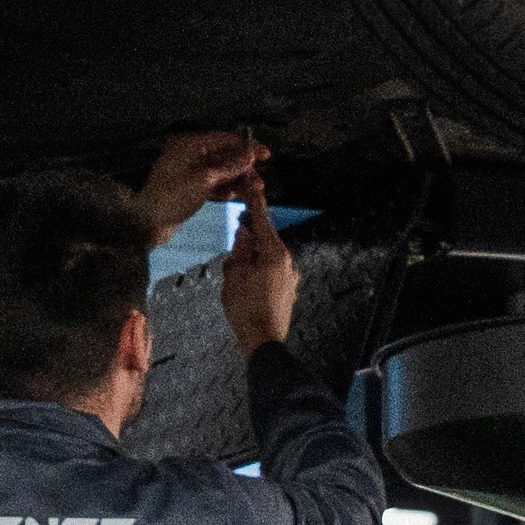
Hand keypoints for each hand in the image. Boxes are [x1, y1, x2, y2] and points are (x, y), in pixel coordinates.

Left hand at [136, 127, 265, 242]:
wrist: (148, 223)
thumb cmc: (173, 197)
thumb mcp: (203, 180)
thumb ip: (228, 167)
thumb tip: (251, 155)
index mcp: (190, 145)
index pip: (225, 139)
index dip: (247, 147)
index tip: (266, 156)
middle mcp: (191, 154)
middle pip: (225, 156)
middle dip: (243, 169)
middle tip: (259, 183)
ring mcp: (191, 172)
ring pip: (221, 172)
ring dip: (238, 181)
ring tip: (254, 192)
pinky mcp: (191, 188)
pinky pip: (213, 184)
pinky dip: (225, 189)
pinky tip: (237, 197)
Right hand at [221, 185, 298, 356]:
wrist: (264, 342)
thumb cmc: (246, 309)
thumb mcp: (234, 274)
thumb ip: (240, 249)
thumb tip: (244, 232)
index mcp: (274, 253)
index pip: (262, 220)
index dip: (255, 200)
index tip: (252, 183)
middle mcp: (287, 261)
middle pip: (266, 238)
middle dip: (250, 234)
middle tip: (237, 230)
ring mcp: (290, 277)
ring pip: (268, 256)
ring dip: (253, 255)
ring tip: (236, 268)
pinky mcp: (289, 290)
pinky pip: (272, 271)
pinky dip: (259, 269)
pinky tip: (247, 281)